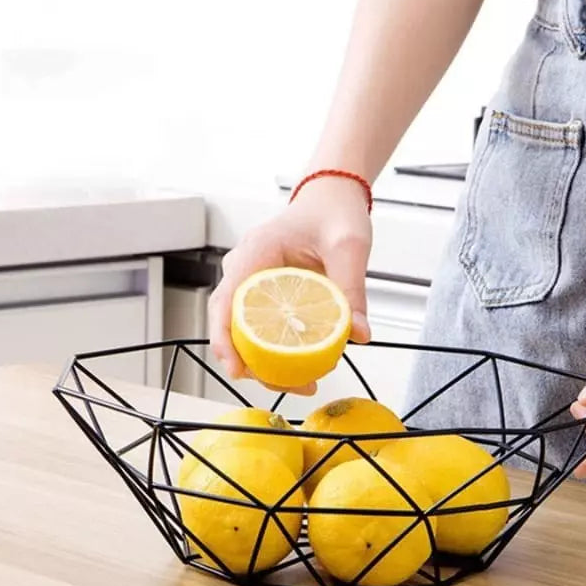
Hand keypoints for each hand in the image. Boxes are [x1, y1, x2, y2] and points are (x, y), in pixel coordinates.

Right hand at [208, 176, 372, 394]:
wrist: (331, 199)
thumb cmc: (334, 213)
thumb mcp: (349, 247)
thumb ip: (353, 289)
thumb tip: (360, 334)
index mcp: (256, 251)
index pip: (226, 300)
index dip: (225, 339)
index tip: (236, 369)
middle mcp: (244, 267)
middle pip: (229, 324)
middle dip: (252, 363)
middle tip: (294, 386)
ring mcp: (249, 281)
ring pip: (242, 330)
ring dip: (265, 361)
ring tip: (305, 382)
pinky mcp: (262, 293)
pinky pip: (258, 326)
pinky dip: (274, 349)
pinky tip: (303, 366)